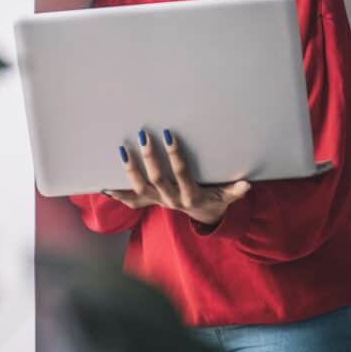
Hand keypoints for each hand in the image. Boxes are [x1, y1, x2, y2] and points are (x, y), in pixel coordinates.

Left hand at [102, 129, 250, 226]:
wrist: (202, 216)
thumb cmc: (214, 199)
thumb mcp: (226, 196)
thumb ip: (234, 191)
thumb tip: (247, 184)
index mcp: (189, 195)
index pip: (181, 173)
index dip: (175, 156)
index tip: (170, 136)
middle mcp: (171, 200)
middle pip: (157, 179)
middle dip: (149, 157)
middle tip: (144, 135)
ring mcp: (158, 201)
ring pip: (140, 187)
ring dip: (130, 169)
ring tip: (122, 150)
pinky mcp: (149, 201)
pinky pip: (131, 200)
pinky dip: (118, 194)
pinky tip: (103, 186)